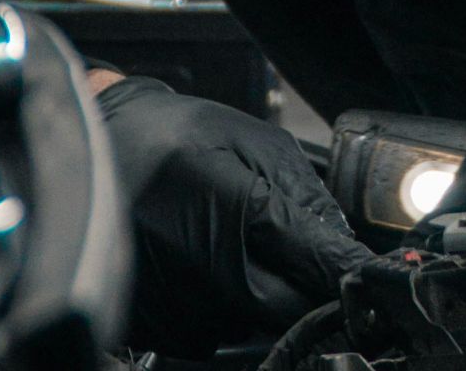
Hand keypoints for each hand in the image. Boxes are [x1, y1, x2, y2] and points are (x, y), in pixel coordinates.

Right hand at [93, 76, 373, 355]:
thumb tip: (342, 245)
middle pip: (285, 308)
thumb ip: (305, 193)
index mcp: (229, 205)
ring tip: (221, 239)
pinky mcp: (150, 323)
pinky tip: (194, 258)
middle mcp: (197, 260)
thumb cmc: (171, 134)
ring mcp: (170, 298)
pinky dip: (216, 301)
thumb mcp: (253, 140)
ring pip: (248, 320)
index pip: (311, 260)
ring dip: (254, 291)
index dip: (346, 271)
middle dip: (301, 287)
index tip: (370, 281)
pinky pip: (209, 329)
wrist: (95, 145)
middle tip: (289, 253)